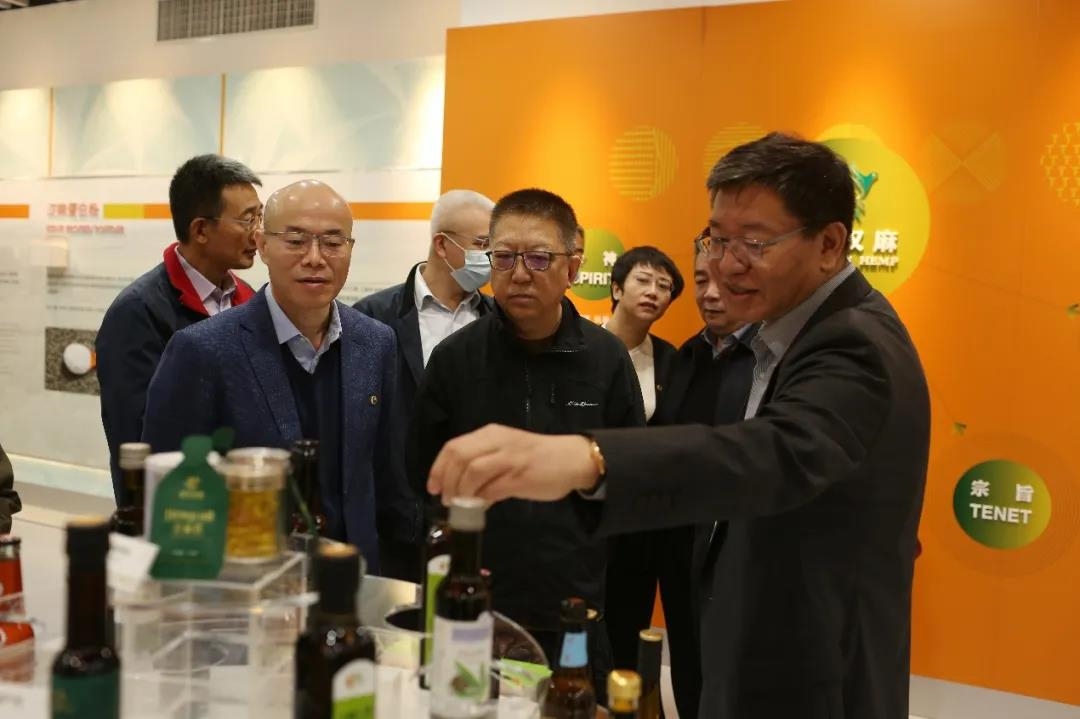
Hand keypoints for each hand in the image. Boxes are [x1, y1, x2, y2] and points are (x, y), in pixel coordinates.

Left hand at [427, 424, 599, 503]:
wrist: (572, 459)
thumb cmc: (538, 457)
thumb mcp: (506, 453)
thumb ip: (484, 468)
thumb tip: (463, 491)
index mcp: (491, 434)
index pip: (454, 447)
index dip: (438, 468)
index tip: (433, 487)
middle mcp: (498, 442)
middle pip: (459, 457)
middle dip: (447, 481)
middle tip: (447, 498)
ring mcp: (509, 458)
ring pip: (472, 471)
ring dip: (462, 491)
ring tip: (461, 504)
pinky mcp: (520, 476)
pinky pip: (492, 489)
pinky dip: (481, 499)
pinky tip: (481, 506)